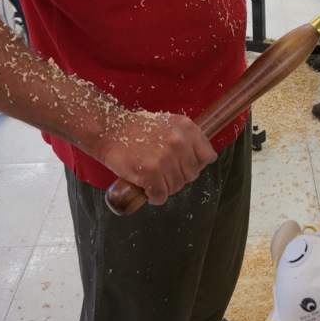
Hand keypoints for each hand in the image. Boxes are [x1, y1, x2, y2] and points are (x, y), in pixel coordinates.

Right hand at [97, 110, 216, 204]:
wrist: (111, 130)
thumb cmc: (138, 129)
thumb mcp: (169, 124)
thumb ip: (186, 139)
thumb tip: (200, 160)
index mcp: (187, 128)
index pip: (208, 156)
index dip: (196, 164)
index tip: (185, 166)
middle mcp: (179, 142)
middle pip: (192, 175)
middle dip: (179, 177)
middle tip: (163, 172)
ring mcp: (166, 158)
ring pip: (176, 187)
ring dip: (165, 187)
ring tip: (153, 177)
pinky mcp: (151, 172)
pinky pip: (160, 196)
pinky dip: (154, 197)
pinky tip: (147, 188)